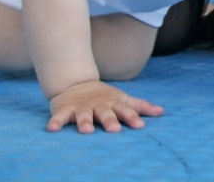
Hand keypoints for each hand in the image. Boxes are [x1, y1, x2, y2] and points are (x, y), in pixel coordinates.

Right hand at [47, 80, 163, 133]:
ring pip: (83, 115)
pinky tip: (52, 129)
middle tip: (115, 129)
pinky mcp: (65, 110)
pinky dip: (56, 121)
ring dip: (84, 122)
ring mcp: (81, 107)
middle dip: (110, 120)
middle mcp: (98, 106)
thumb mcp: (122, 99)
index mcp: (113, 104)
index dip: (133, 118)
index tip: (140, 125)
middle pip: (105, 113)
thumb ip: (140, 106)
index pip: (125, 111)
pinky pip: (59, 117)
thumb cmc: (104, 97)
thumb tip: (161, 112)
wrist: (75, 83)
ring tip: (86, 131)